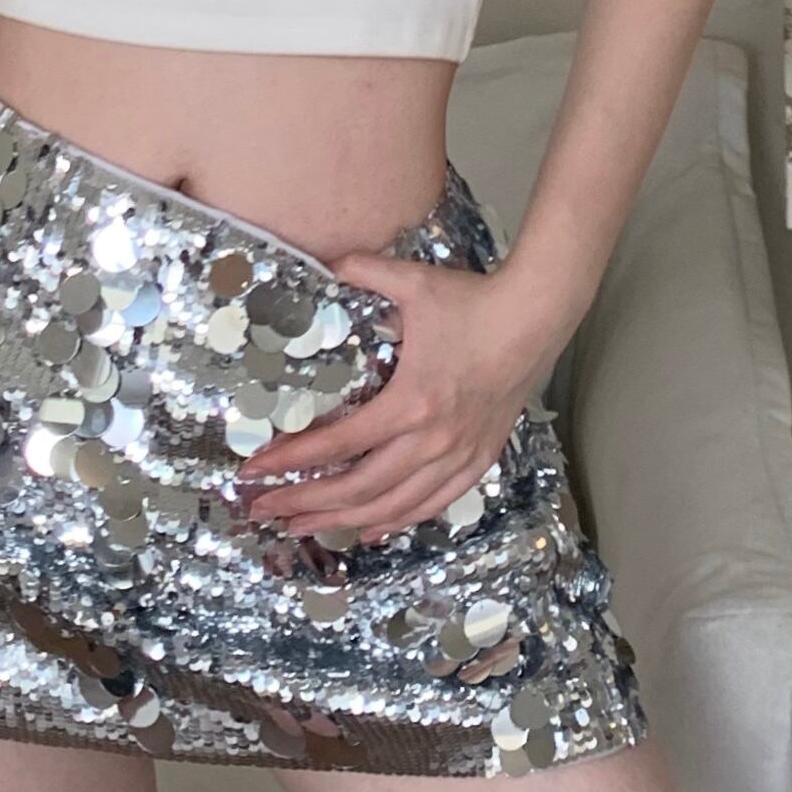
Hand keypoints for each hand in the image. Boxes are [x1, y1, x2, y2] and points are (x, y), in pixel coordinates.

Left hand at [231, 251, 550, 545]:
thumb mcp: (414, 282)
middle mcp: (432, 440)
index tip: (257, 470)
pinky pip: (432, 504)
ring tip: (304, 526)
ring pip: (393, 506)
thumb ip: (364, 271)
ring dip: (344, 520)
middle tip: (265, 510)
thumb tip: (326, 262)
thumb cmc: (474, 302)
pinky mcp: (477, 459)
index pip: (339, 443)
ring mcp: (457, 455)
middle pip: (358, 488)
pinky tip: (370, 529)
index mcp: (411, 402)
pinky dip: (397, 521)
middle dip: (306, 501)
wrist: (535, 318)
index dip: (293, 460)